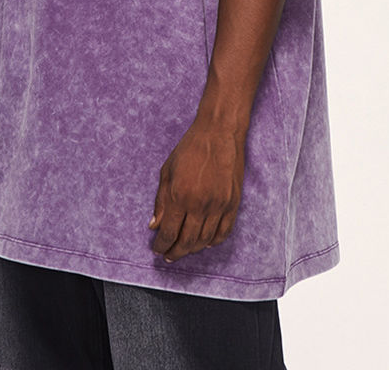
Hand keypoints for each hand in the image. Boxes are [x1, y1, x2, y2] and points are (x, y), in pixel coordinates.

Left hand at [149, 117, 246, 261]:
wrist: (219, 133)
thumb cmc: (190, 148)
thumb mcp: (167, 171)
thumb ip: (161, 200)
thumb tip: (155, 225)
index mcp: (180, 195)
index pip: (169, 232)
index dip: (161, 244)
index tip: (157, 248)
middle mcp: (200, 204)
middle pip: (187, 241)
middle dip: (175, 252)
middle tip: (168, 255)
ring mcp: (219, 205)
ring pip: (205, 240)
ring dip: (192, 249)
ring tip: (184, 250)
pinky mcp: (233, 203)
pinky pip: (224, 231)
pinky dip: (214, 241)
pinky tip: (205, 243)